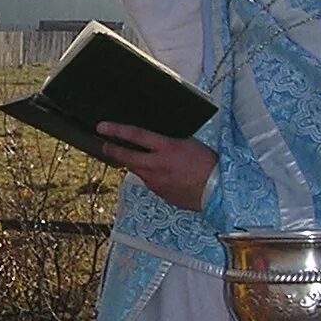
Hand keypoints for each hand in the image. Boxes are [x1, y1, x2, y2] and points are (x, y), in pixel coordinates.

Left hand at [97, 123, 216, 210]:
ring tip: (136, 157)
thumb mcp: (188, 143)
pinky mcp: (160, 193)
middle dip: (112, 150)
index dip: (116, 130)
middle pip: (127, 157)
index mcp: (166, 148)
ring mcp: (156, 182)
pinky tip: (162, 173)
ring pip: (137, 170)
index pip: (135, 136)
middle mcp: (156, 166)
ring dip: (134, 163)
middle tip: (104, 145)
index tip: (102, 127)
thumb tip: (153, 140)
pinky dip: (150, 176)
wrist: (218, 191)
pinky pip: (150, 182)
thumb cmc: (208, 163)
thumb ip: (167, 142)